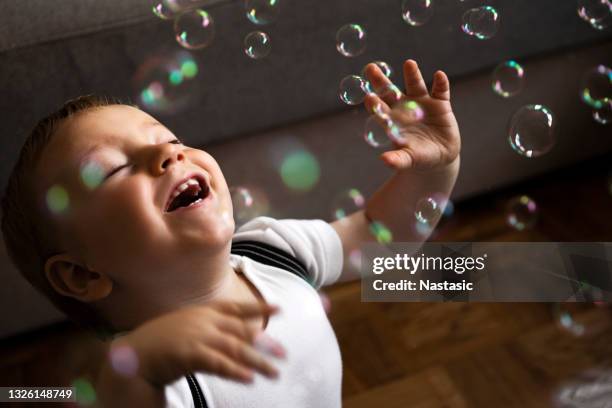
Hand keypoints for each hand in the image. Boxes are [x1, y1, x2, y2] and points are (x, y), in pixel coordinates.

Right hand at [113, 301, 284, 386]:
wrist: (129, 355)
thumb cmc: (158, 343)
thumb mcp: (186, 327)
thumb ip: (208, 328)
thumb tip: (233, 336)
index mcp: (202, 311)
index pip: (236, 308)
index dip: (258, 306)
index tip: (279, 307)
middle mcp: (203, 321)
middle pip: (241, 331)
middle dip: (265, 342)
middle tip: (284, 354)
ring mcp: (196, 336)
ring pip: (235, 349)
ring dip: (257, 361)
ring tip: (274, 372)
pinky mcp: (189, 354)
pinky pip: (218, 364)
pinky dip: (235, 371)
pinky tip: (250, 378)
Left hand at [364, 59, 460, 171]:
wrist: (439, 156)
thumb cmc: (418, 158)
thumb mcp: (408, 160)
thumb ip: (397, 160)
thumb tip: (384, 161)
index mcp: (393, 121)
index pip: (380, 110)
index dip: (375, 103)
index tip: (369, 97)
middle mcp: (405, 108)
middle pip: (391, 91)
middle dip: (381, 81)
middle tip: (370, 68)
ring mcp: (422, 103)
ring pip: (415, 85)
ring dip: (412, 75)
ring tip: (409, 64)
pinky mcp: (440, 104)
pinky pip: (441, 91)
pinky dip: (441, 83)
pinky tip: (439, 76)